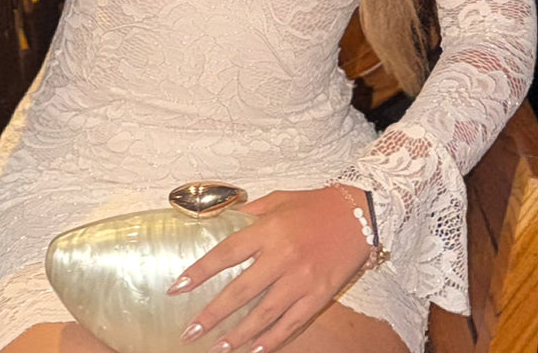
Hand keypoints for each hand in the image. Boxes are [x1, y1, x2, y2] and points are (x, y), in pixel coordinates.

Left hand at [168, 186, 371, 352]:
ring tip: (216, 348)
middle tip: (190, 331)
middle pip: (241, 291)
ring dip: (238, 335)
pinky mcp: (319, 295)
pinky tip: (254, 350)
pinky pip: (292, 323)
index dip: (200, 272)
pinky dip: (272, 339)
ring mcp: (301, 279)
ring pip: (264, 314)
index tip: (178, 288)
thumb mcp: (278, 200)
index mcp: (269, 230)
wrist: (359, 214)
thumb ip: (250, 214)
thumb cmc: (314, 205)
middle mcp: (283, 257)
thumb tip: (221, 223)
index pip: (226, 253)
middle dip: (213, 314)